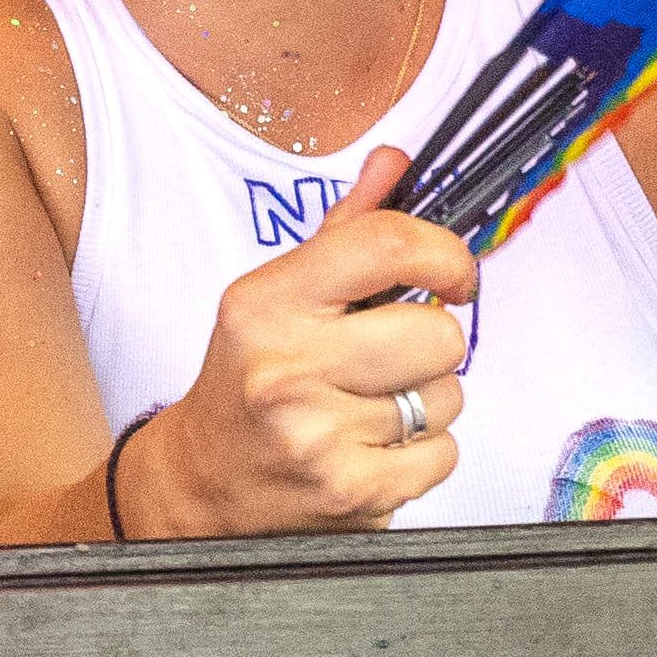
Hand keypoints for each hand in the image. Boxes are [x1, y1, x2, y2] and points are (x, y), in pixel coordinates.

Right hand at [143, 146, 473, 530]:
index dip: (445, 255)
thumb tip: (393, 164)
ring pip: (449, 398)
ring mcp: (317, 435)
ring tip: (369, 409)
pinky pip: (444, 456)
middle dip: (431, 345)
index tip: (453, 275)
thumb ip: (343, 234)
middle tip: (390, 358)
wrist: (202, 484)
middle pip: (439, 333)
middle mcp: (286, 367)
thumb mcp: (276, 299)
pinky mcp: (350, 492)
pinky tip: (373, 450)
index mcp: (266, 304)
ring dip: (426, 403)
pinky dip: (423, 456)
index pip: (387, 246)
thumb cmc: (247, 382)